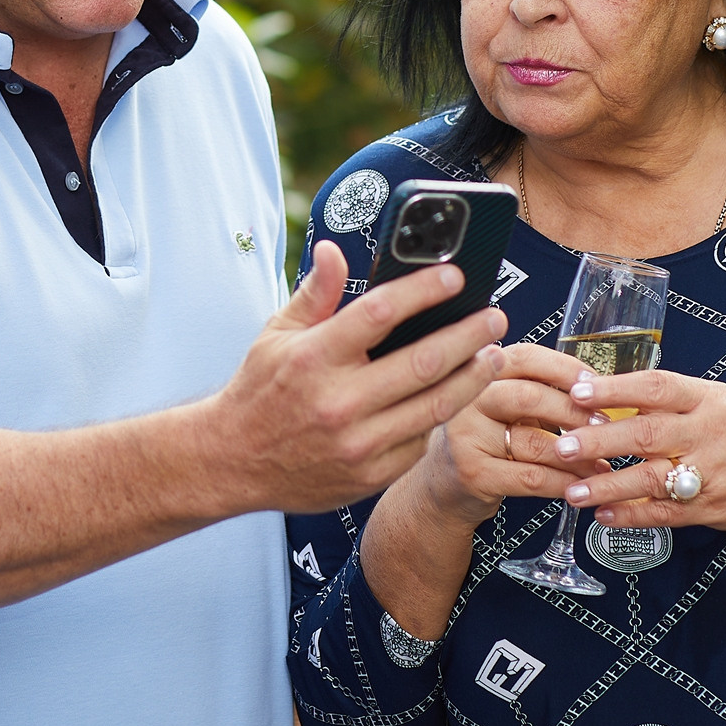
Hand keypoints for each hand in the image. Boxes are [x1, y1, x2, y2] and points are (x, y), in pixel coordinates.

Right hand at [207, 240, 506, 514]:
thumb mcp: (277, 334)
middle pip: (423, 362)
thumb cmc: (259, 391)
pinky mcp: (370, 475)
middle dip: (468, 335)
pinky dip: (444, 416)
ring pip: (435, 405)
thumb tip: (335, 250)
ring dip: (473, 377)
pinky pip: (421, 441)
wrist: (231, 462)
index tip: (455, 275)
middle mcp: (337, 401)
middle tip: (494, 317)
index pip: (380, 313)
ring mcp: (357, 443)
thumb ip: (315, 293)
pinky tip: (458, 395)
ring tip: (494, 355)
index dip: (423, 290)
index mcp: (313, 357)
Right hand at [405, 344, 602, 530]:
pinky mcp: (473, 474)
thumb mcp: (501, 406)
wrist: (440, 486)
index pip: (524, 357)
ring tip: (601, 460)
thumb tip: (599, 390)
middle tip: (605, 423)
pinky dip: (562, 481)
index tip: (596, 382)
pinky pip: (531, 477)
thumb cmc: (483, 440)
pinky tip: (579, 483)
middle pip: (528, 397)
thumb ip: (536, 390)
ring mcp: (466, 438)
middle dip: (575, 411)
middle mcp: (466, 400)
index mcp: (479, 374)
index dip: (564, 368)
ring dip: (577, 453)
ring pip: (534, 442)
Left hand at [548, 368, 725, 551]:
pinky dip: (633, 517)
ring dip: (608, 486)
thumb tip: (606, 394)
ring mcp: (714, 474)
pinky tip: (603, 516)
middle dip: (600, 441)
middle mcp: (712, 433)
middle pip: (647, 435)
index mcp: (710, 398)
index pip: (656, 387)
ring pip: (653, 480)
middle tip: (561, 445)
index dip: (615, 389)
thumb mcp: (719, 399)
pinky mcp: (715, 509)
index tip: (578, 391)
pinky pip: (667, 514)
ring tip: (571, 490)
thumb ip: (670, 400)